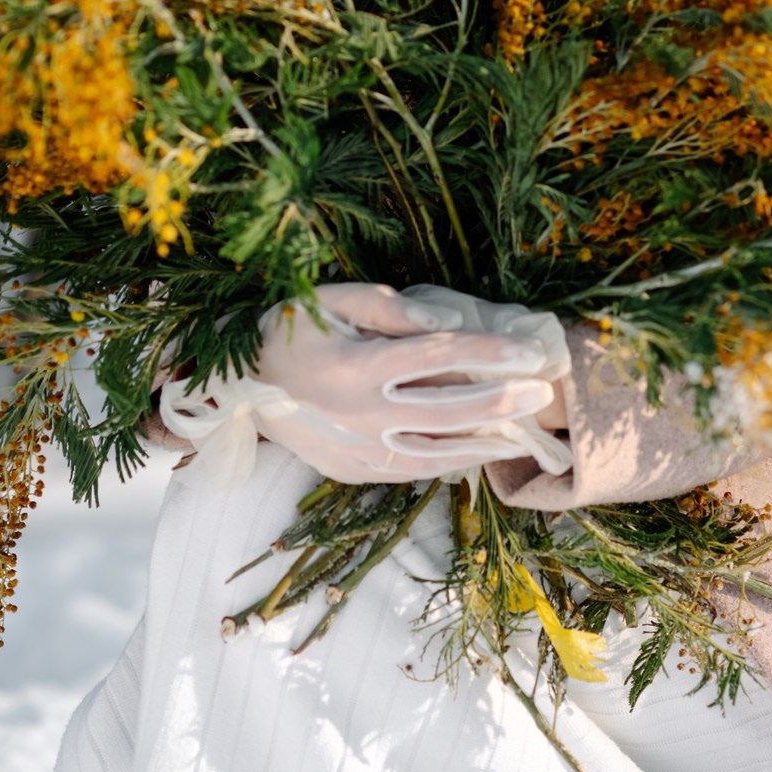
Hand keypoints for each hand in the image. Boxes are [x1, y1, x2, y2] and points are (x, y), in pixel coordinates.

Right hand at [249, 281, 562, 483]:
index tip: (531, 354)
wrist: (230, 383)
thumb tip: (452, 323)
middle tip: (542, 393)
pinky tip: (473, 454)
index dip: (490, 354)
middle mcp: (360, 414)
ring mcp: (355, 450)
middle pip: (447, 410)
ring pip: (434, 452)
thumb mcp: (335, 299)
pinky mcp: (349, 471)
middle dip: (501, 401)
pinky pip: (409, 470)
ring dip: (483, 444)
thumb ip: (394, 310)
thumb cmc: (288, 327)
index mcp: (357, 366)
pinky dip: (446, 464)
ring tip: (523, 435)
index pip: (440, 357)